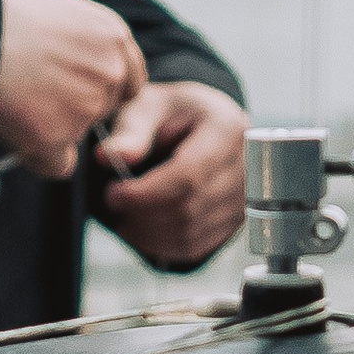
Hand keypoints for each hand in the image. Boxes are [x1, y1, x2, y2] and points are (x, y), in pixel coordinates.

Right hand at [0, 0, 146, 177]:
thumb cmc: (1, 18)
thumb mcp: (57, 12)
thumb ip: (82, 40)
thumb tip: (80, 64)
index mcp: (112, 36)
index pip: (129, 79)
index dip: (102, 89)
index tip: (79, 92)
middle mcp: (109, 71)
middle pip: (104, 110)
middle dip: (74, 111)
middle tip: (35, 96)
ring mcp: (87, 107)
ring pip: (75, 136)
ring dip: (50, 132)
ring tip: (13, 100)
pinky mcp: (60, 138)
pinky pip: (56, 163)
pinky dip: (36, 156)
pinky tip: (12, 129)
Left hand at [93, 81, 249, 268]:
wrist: (199, 124)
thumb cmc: (172, 112)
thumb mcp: (148, 106)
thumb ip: (129, 131)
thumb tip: (107, 156)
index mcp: (227, 129)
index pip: (189, 176)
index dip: (146, 193)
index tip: (113, 193)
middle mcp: (246, 167)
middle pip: (189, 208)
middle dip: (141, 214)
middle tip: (112, 203)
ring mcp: (245, 199)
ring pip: (190, 234)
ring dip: (147, 233)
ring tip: (123, 215)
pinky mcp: (234, 222)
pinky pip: (195, 246)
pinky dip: (161, 245)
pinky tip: (141, 229)